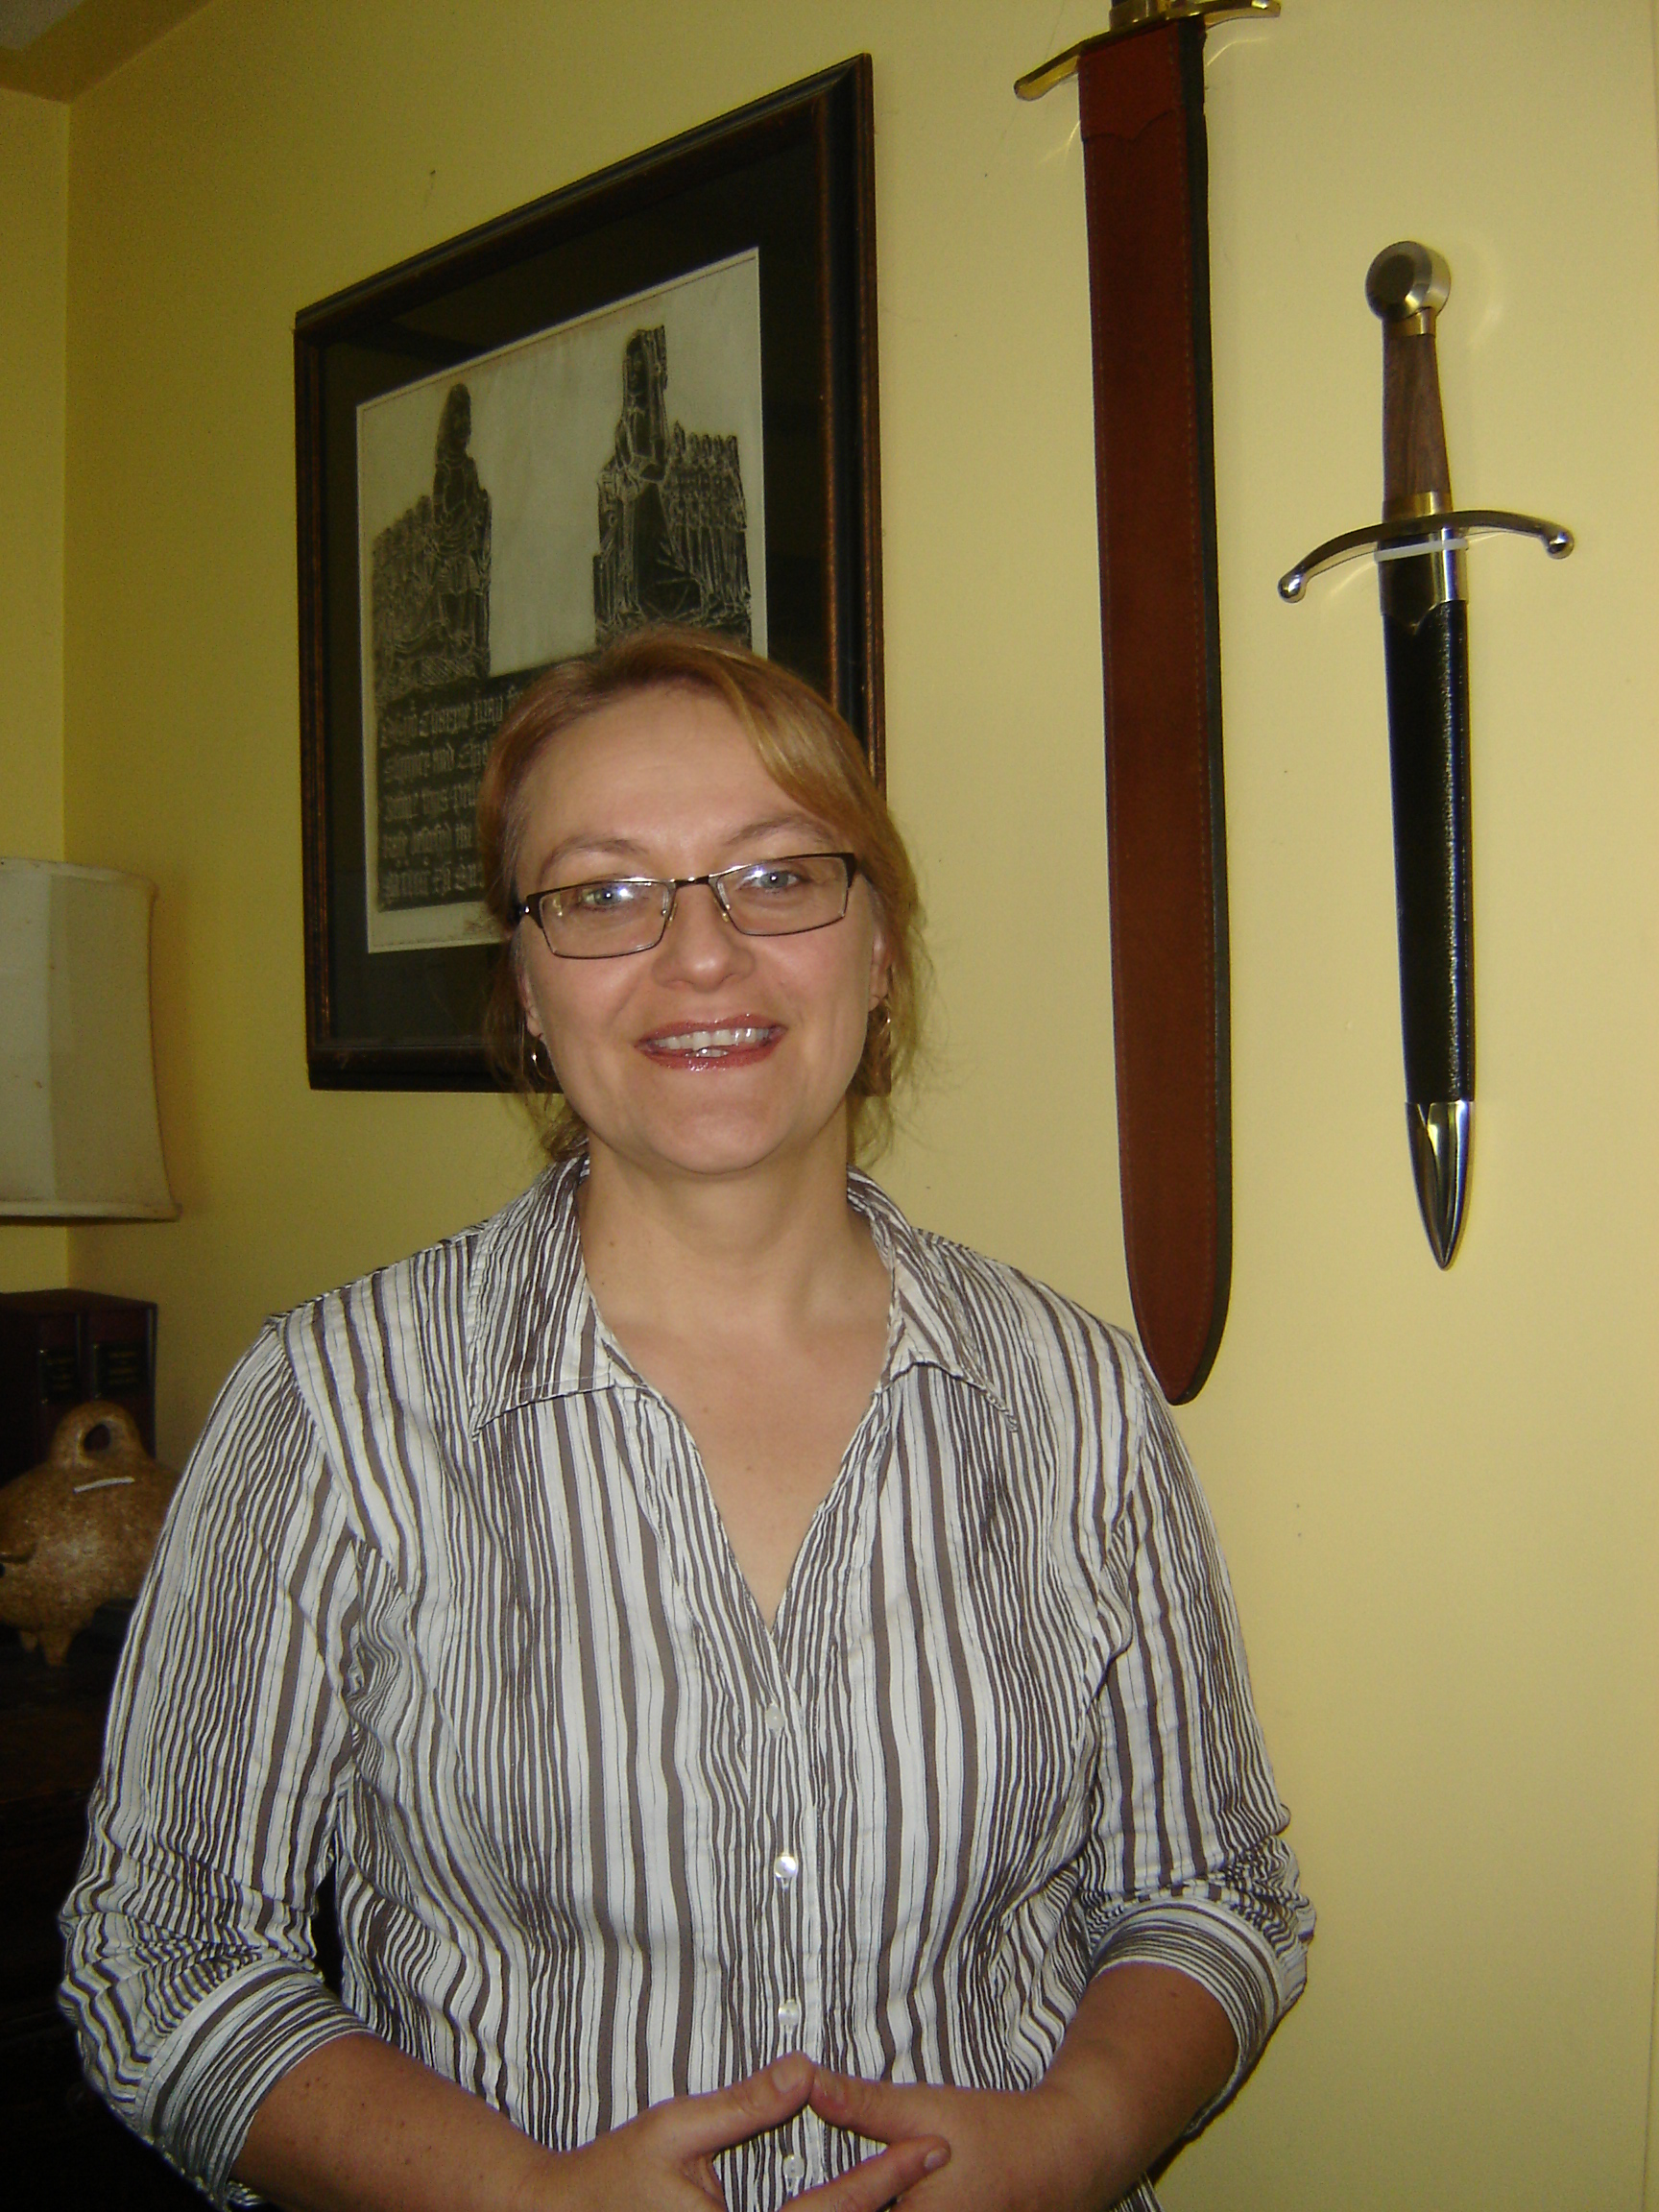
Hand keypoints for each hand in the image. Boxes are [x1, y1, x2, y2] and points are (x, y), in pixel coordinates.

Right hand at [549, 2056, 949, 2211]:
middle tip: (936, 2159)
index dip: (886, 2174)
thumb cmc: (609, 2177)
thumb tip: (804, 2069)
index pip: (834, 2211)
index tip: (930, 2145)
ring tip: (905, 2177)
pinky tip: (850, 2202)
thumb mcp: (677, 2128)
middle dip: (886, 2200)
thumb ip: (744, 2105)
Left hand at [807, 2072, 1120, 2211]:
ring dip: (867, 2203)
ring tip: (842, 2194)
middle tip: (812, 2195)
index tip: (798, 2200)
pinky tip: (885, 2195)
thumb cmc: (993, 2133)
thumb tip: (808, 2083)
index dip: (818, 2206)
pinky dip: (892, 2208)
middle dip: (841, 2202)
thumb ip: (862, 2104)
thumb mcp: (922, 2108)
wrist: (1060, 2156)